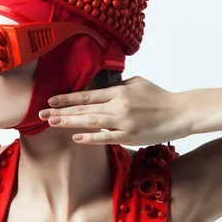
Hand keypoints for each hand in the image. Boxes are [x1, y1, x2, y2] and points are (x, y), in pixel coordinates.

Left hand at [39, 75, 190, 144]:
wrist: (180, 112)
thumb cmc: (158, 97)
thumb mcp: (137, 83)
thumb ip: (118, 86)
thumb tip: (101, 89)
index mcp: (119, 91)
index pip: (87, 95)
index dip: (67, 98)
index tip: (51, 100)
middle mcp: (118, 106)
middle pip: (84, 109)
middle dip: (60, 111)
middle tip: (41, 114)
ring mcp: (123, 122)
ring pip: (90, 122)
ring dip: (69, 122)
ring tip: (52, 123)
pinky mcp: (130, 136)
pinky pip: (106, 138)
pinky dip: (89, 137)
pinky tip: (75, 137)